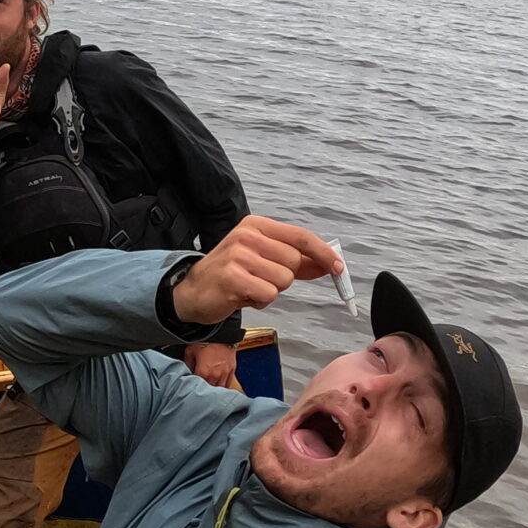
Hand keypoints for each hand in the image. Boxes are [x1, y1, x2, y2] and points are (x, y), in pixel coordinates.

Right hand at [171, 217, 340, 325]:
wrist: (190, 292)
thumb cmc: (230, 275)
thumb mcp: (262, 260)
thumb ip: (295, 260)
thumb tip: (329, 264)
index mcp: (255, 225)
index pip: (300, 236)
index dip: (322, 253)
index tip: (337, 267)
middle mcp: (246, 236)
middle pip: (294, 261)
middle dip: (285, 277)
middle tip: (261, 279)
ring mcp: (237, 256)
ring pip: (283, 280)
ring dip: (270, 290)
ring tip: (249, 288)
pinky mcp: (231, 277)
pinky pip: (268, 294)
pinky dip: (259, 301)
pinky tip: (242, 296)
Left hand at [185, 341, 239, 388]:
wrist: (222, 333)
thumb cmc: (206, 341)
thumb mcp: (190, 352)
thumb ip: (187, 365)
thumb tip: (185, 373)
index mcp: (203, 372)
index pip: (197, 388)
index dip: (192, 389)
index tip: (190, 389)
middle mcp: (215, 375)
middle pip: (209, 390)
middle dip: (204, 391)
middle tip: (199, 391)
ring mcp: (225, 374)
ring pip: (220, 389)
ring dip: (214, 390)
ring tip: (209, 390)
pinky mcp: (232, 370)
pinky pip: (228, 384)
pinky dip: (223, 387)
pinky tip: (218, 387)